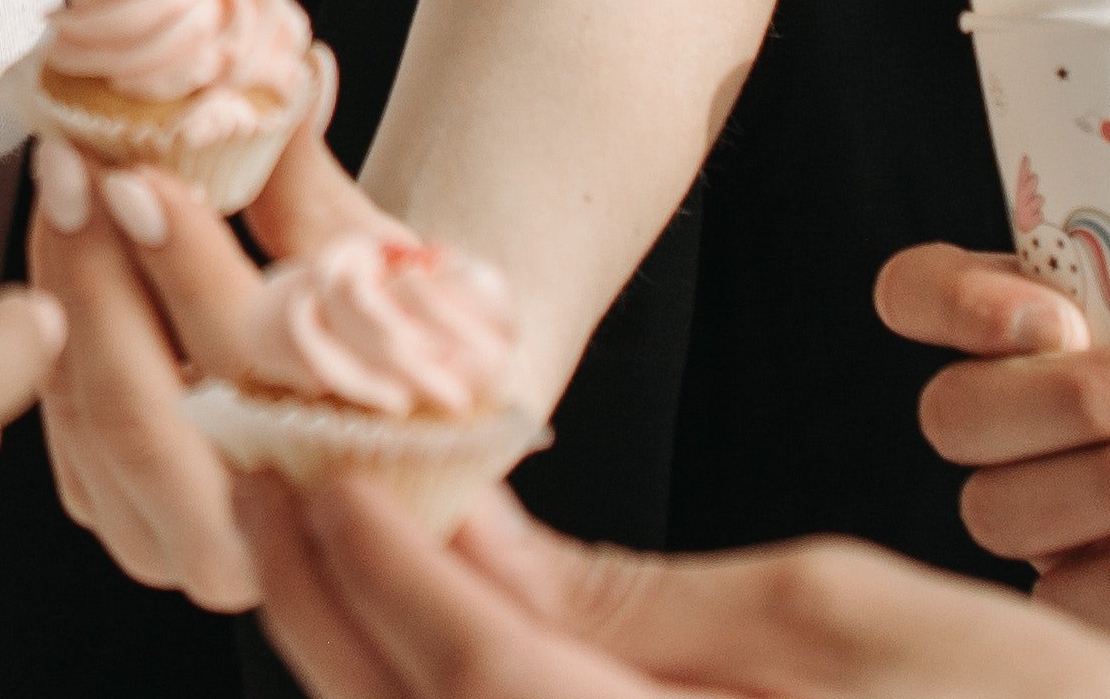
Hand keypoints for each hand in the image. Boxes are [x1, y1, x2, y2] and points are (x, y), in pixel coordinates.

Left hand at [30, 51, 395, 611]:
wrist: (395, 433)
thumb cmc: (399, 346)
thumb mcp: (374, 269)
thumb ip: (312, 185)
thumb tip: (289, 71)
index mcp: (342, 481)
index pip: (241, 370)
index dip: (182, 265)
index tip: (139, 173)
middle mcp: (253, 541)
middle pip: (135, 408)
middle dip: (90, 271)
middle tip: (72, 162)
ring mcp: (174, 542)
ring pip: (83, 419)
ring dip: (60, 285)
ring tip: (61, 180)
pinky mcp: (122, 522)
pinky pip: (61, 428)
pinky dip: (49, 328)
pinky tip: (62, 242)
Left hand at [239, 474, 1109, 698]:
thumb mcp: (846, 614)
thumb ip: (641, 606)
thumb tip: (478, 553)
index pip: (467, 666)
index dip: (365, 551)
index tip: (289, 434)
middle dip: (325, 592)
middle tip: (262, 453)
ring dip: (367, 638)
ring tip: (317, 507)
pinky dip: (449, 679)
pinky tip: (432, 603)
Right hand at [876, 240, 1109, 669]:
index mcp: (1065, 325)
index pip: (925, 294)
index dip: (951, 300)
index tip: (1054, 316)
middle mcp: (1036, 422)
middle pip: (954, 410)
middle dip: (1070, 398)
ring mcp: (1059, 522)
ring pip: (996, 505)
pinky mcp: (1096, 608)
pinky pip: (1067, 594)